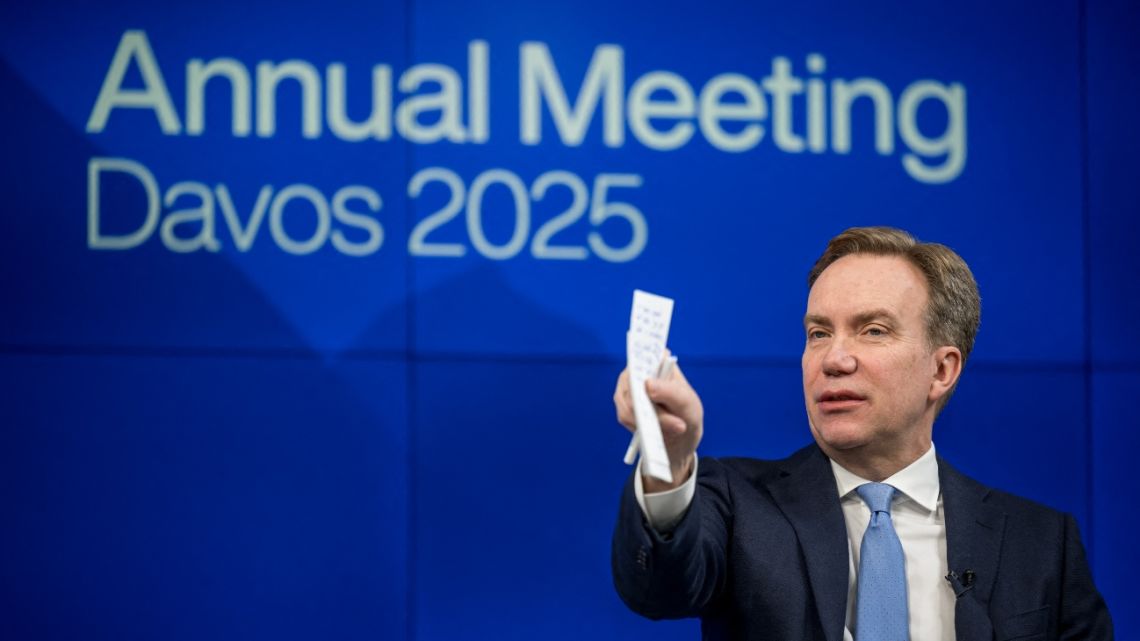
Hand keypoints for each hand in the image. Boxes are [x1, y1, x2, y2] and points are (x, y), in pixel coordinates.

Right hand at [613, 363, 703, 491]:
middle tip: (677, 424)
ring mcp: (627, 388)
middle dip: (652, 407)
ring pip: (627, 403)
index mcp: (657, 361)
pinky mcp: (622, 406)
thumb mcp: (687, 402)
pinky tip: (654, 429)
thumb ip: (670, 392)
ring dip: (649, 420)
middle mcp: (638, 370)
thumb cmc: (686, 413)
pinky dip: (641, 426)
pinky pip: (625, 416)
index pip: (643, 357)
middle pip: (633, 384)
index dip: (641, 365)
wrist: (680, 437)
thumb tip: (648, 384)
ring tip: (671, 428)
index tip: (647, 378)